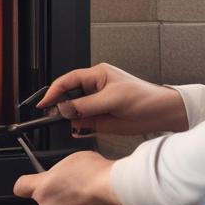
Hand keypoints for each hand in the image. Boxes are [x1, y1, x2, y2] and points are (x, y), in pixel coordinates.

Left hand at [13, 150, 130, 204]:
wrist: (113, 188)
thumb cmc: (94, 171)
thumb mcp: (71, 160)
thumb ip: (59, 173)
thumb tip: (62, 176)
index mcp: (42, 188)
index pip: (21, 187)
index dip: (27, 184)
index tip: (30, 183)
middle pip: (45, 201)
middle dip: (55, 195)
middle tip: (71, 185)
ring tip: (86, 193)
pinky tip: (93, 203)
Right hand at [37, 63, 188, 137]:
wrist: (161, 114)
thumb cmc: (144, 98)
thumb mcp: (113, 99)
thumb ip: (86, 105)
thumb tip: (65, 108)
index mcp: (96, 75)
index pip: (68, 80)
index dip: (54, 91)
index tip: (44, 103)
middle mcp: (94, 88)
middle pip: (68, 95)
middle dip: (61, 106)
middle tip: (54, 116)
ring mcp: (96, 104)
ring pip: (74, 111)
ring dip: (71, 117)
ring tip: (74, 122)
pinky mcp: (100, 118)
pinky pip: (82, 122)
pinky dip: (79, 126)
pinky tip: (81, 128)